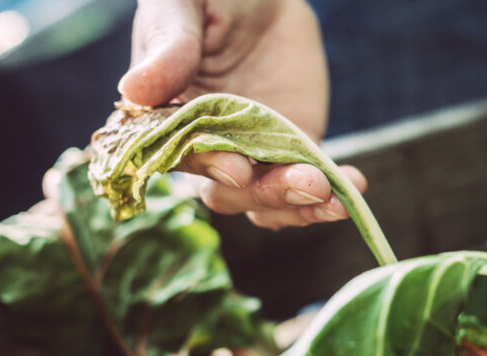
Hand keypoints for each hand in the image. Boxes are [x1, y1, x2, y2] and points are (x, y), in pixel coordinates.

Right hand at [118, 0, 365, 228]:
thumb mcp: (182, 6)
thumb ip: (168, 46)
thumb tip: (134, 89)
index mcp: (163, 119)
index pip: (177, 156)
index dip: (206, 166)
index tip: (236, 168)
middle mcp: (204, 148)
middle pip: (227, 191)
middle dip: (265, 192)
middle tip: (305, 183)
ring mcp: (251, 156)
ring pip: (267, 200)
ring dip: (299, 204)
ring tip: (333, 195)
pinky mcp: (291, 155)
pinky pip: (307, 187)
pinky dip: (330, 195)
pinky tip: (353, 188)